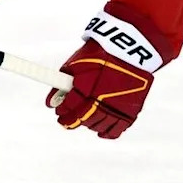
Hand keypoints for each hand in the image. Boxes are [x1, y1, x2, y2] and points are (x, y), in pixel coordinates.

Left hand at [47, 6, 169, 138]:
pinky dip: (106, 132)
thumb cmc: (100, 54)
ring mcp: (117, 106)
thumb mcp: (77, 63)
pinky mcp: (130, 110)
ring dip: (87, 124)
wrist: (130, 50)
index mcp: (87, 86)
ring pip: (97, 125)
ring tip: (82, 120)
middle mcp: (102, 99)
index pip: (69, 105)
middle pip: (82, 118)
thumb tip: (51, 100)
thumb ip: (63, 81)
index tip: (58, 110)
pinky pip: (116, 130)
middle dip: (70, 121)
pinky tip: (99, 131)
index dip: (61, 110)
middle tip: (64, 121)